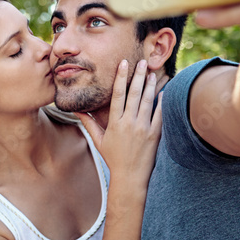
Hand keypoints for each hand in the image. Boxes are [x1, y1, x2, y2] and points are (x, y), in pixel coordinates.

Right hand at [78, 59, 162, 184]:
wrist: (130, 177)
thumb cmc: (113, 158)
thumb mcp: (98, 141)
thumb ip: (88, 123)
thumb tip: (76, 110)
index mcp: (115, 123)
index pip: (117, 95)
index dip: (120, 78)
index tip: (123, 64)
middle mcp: (129, 123)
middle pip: (134, 94)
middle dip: (139, 76)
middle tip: (143, 62)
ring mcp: (143, 128)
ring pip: (148, 101)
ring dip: (151, 85)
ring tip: (153, 72)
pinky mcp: (155, 134)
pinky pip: (160, 114)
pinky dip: (162, 102)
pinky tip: (164, 91)